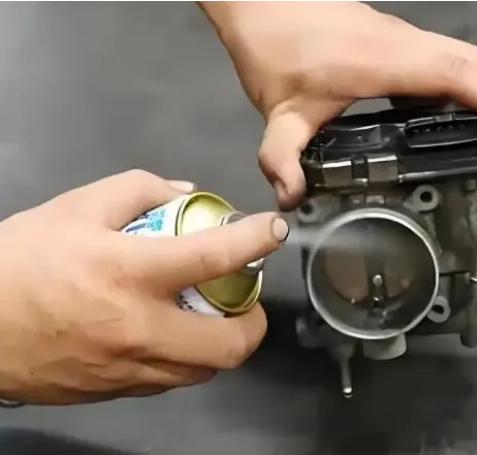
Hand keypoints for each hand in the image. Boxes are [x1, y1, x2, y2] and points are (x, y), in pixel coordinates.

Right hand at [0, 170, 287, 404]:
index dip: (254, 240)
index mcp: (130, 273)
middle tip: (244, 298)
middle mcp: (140, 330)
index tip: (273, 231)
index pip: (214, 256)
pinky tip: (170, 335)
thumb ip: (139, 190)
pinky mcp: (115, 392)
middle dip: (252, 322)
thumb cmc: (21, 261)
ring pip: (204, 371)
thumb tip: (185, 196)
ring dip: (221, 343)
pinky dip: (184, 358)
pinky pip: (169, 380)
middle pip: (229, 344)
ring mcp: (129, 369)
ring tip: (211, 317)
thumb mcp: (76, 207)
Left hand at [201, 1, 476, 209]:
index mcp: (380, 62)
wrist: (262, 0)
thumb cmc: (273, 45)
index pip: (457, 75)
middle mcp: (401, 43)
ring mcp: (401, 36)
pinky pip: (448, 53)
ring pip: (467, 53)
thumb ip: (281, 158)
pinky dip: (470, 76)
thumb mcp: (277, 112)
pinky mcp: (395, 37)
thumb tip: (293, 195)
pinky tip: (462, 106)